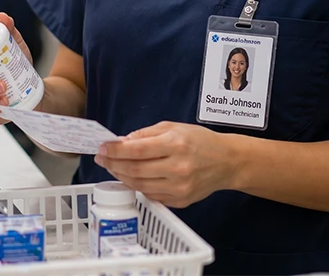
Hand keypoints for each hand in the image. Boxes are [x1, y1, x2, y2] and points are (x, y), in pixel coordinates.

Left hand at [94, 122, 234, 207]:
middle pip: (134, 170)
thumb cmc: (200, 141)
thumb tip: (121, 142)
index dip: (115, 150)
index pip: (136, 149)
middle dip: (113, 164)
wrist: (226, 162)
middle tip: (102, 158)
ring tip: (113, 167)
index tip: (102, 148)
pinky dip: (137, 186)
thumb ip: (146, 134)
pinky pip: (150, 195)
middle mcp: (177, 168)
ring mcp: (179, 187)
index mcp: (175, 144)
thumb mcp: (173, 127)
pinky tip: (131, 177)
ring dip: (122, 176)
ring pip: (139, 185)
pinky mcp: (180, 201)